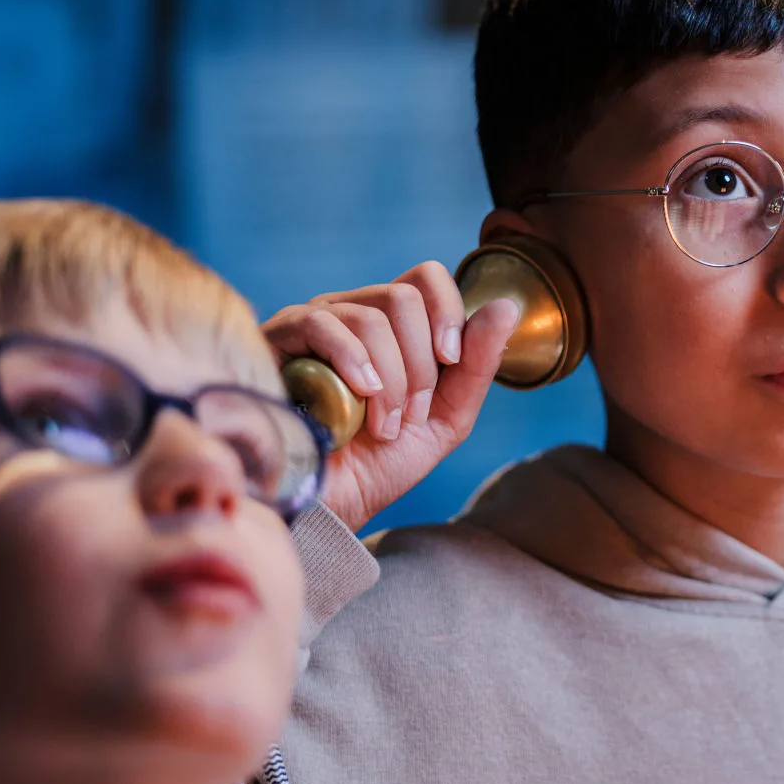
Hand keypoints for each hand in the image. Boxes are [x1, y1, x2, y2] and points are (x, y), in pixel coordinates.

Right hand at [264, 261, 519, 530]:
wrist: (332, 507)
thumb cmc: (382, 463)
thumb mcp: (447, 417)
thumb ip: (477, 363)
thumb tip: (507, 305)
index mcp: (392, 324)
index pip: (426, 277)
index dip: (448, 312)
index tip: (451, 362)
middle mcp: (351, 313)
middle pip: (404, 296)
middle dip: (421, 365)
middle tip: (411, 415)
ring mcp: (312, 323)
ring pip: (371, 316)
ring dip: (391, 380)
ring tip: (382, 426)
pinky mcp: (277, 341)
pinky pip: (321, 323)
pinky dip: (353, 360)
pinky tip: (359, 396)